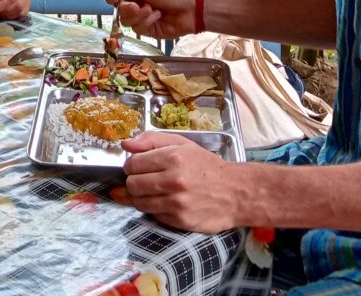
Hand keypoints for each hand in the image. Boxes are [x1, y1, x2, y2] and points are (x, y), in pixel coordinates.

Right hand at [105, 0, 194, 40]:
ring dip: (137, 15)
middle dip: (126, 8)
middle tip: (136, 6)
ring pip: (126, 20)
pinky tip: (157, 16)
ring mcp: (142, 18)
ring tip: (151, 10)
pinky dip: (146, 21)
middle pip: (119, 9)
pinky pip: (138, 28)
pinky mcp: (148, 30)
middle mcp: (137, 5)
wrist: (191, 9)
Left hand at [123, 131, 243, 231]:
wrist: (235, 192)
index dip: (131, 164)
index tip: (138, 166)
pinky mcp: (180, 221)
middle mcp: (173, 181)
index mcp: (172, 157)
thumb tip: (125, 143)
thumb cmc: (206, 165)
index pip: (132, 163)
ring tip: (153, 190)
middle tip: (144, 179)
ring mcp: (177, 203)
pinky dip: (155, 208)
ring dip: (141, 197)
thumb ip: (150, 140)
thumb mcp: (181, 143)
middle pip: (132, 184)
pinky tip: (165, 201)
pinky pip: (154, 215)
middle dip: (133, 181)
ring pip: (139, 202)